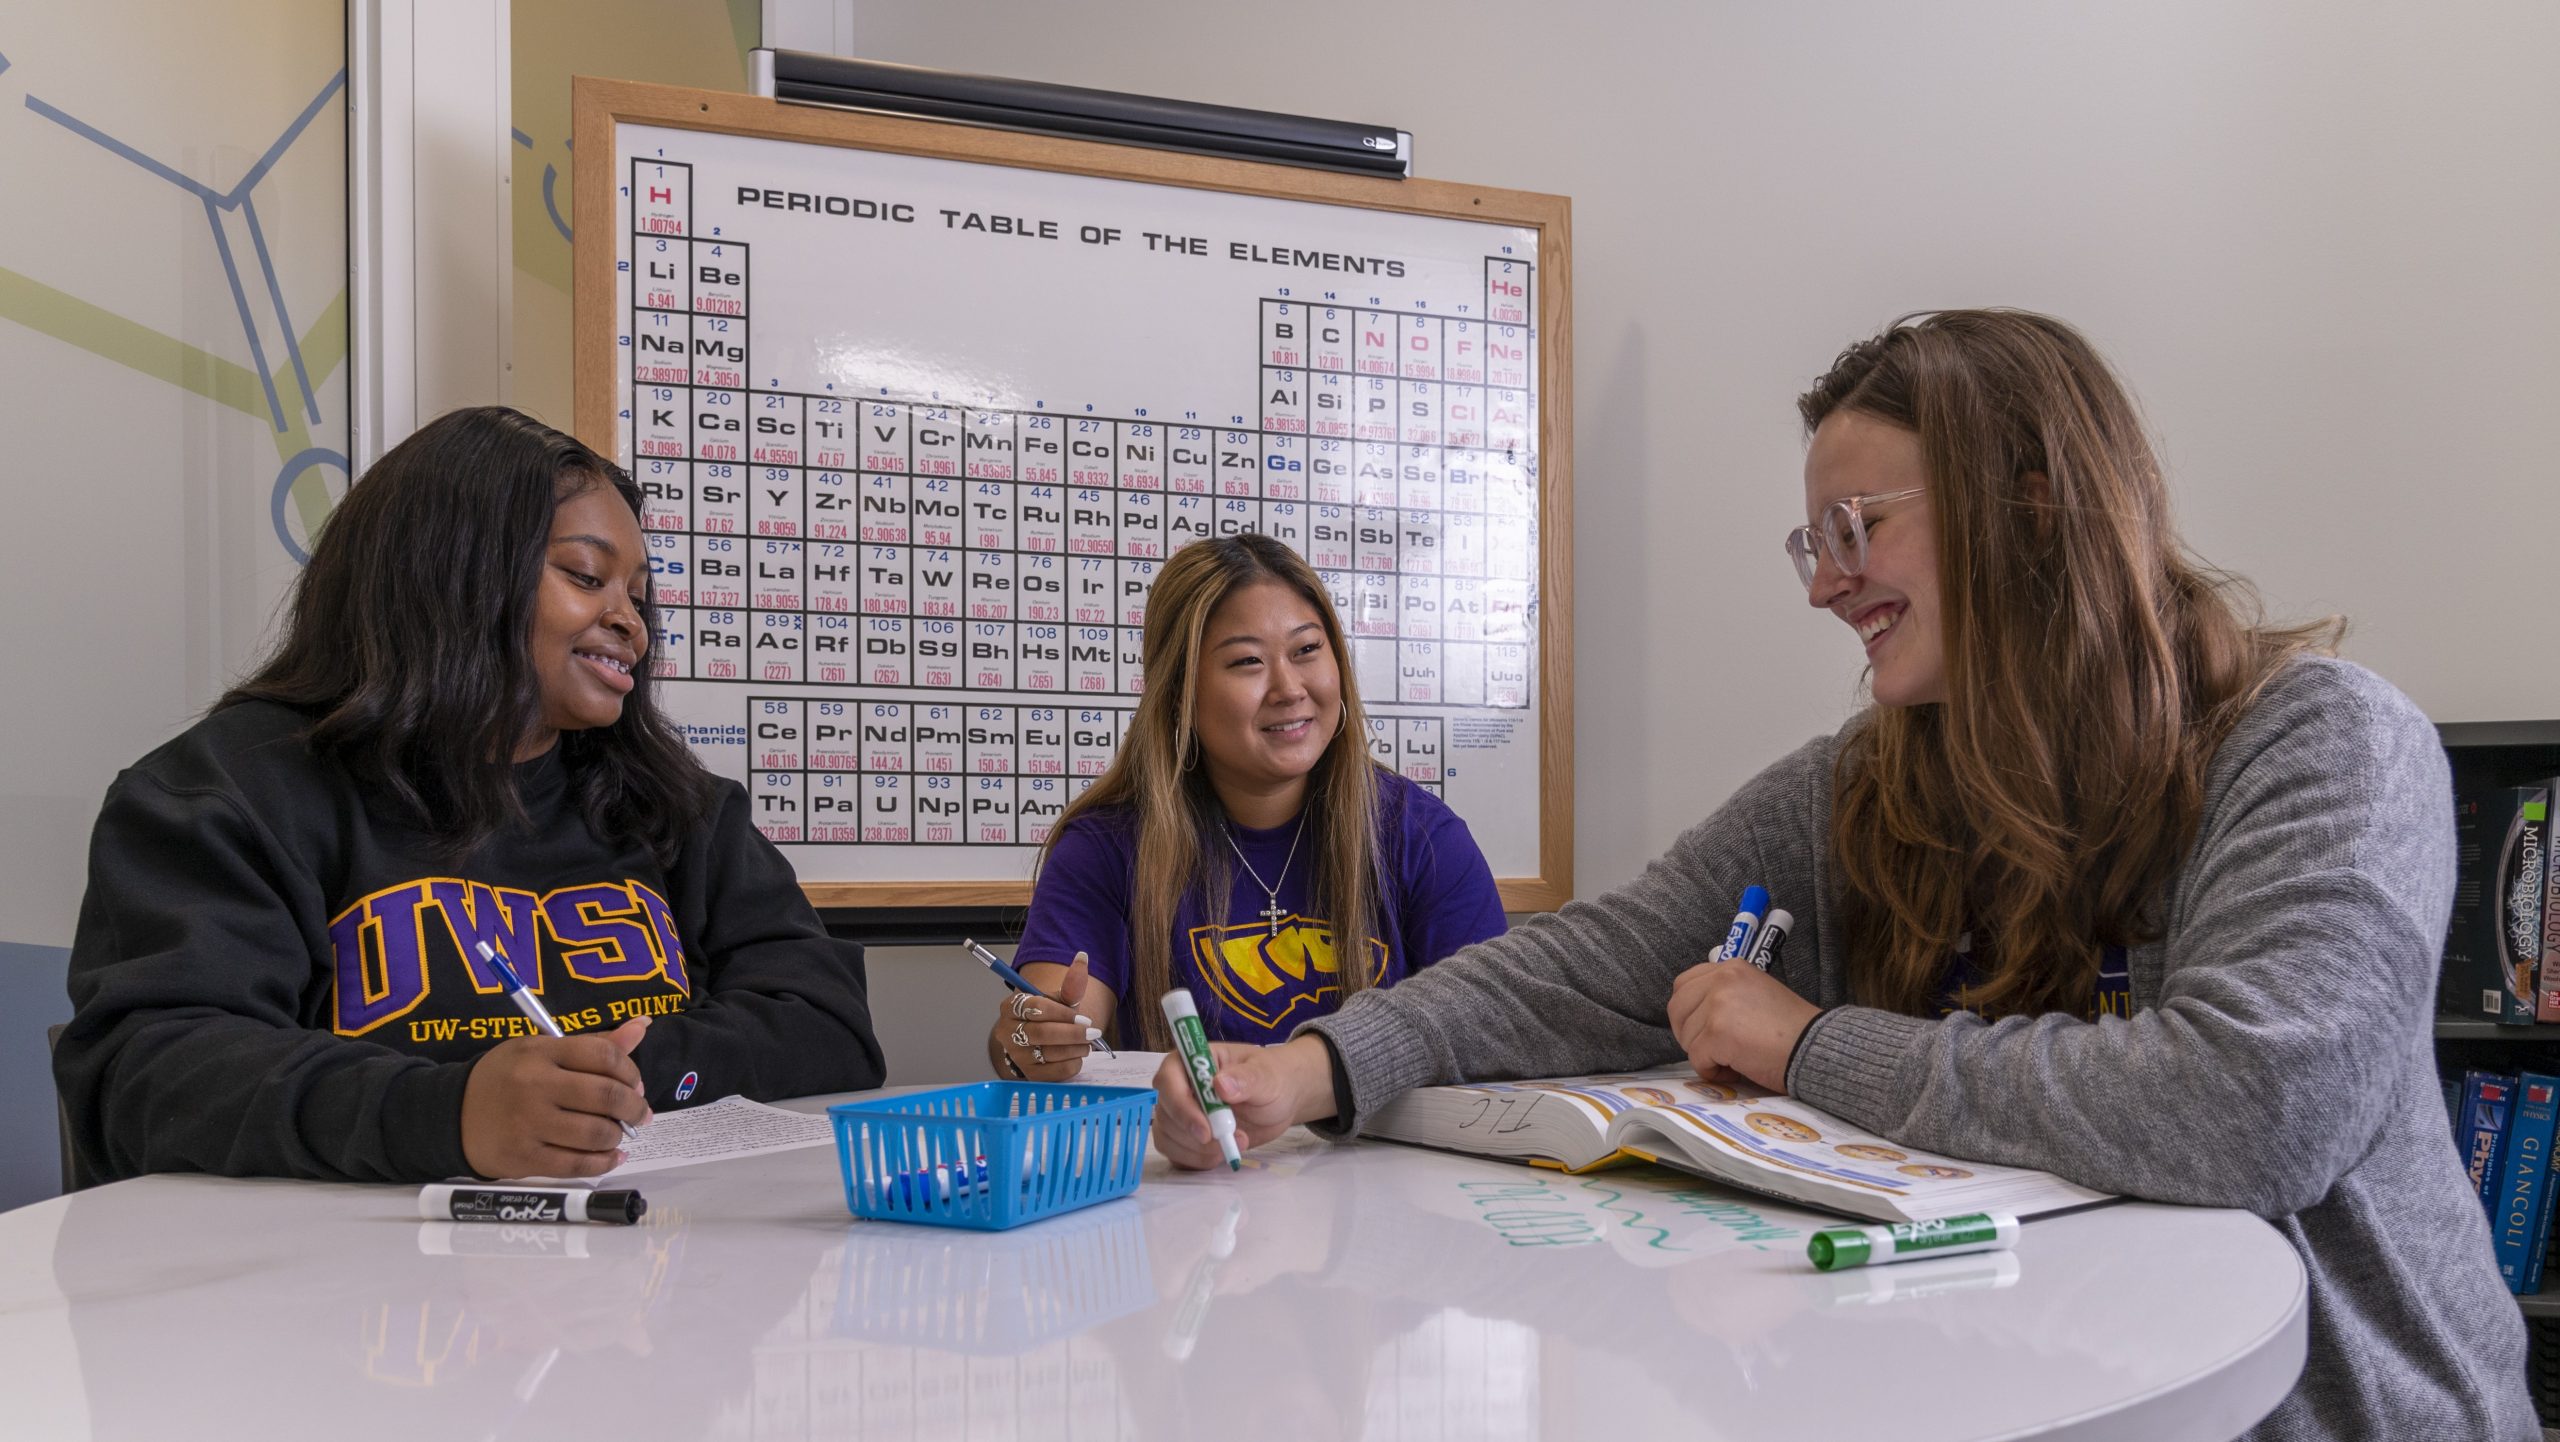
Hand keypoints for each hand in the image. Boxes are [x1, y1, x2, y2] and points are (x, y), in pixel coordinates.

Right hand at [460, 1017, 653, 1178]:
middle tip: (639, 1113)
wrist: (452, 1114)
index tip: (635, 1083)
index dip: (630, 1070)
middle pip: (606, 1095)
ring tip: (619, 1134)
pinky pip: (577, 1164)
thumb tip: (641, 1026)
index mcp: (540, 1052)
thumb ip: (593, 1044)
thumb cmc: (506, 1079)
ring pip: (596, 1133)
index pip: (603, 1054)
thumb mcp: (541, 1050)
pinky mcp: (524, 1157)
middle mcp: (534, 1085)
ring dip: (619, 1136)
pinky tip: (611, 1156)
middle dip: (634, 1107)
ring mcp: (528, 1123)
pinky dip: (603, 1162)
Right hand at [989, 952, 1104, 1080]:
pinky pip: (1054, 1073)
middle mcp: (1007, 1032)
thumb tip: (1083, 958)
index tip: (1084, 1018)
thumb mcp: (1058, 1000)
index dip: (1063, 1014)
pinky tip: (1077, 1055)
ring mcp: (1016, 1055)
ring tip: (1087, 1043)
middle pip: (1041, 1033)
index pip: (1036, 1008)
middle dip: (1072, 1033)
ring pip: (1049, 1053)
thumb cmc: (1048, 1018)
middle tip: (1093, 1032)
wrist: (1038, 1042)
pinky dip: (1072, 1064)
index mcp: (1011, 1007)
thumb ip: (1070, 984)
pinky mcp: (1028, 1075)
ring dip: (1075, 1048)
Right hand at [1153, 1036, 1336, 1169]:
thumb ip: (1245, 1079)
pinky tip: (1223, 1154)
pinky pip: (1176, 1154)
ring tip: (1237, 1144)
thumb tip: (1220, 1084)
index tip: (1206, 1131)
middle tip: (1233, 1138)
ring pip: (1167, 1137)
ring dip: (1199, 1151)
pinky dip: (1197, 1161)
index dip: (1180, 1107)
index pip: (1168, 1080)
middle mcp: (1179, 1087)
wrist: (1281, 1100)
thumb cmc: (1272, 1078)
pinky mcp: (1186, 1137)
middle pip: (1165, 1114)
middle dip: (1195, 1135)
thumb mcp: (1266, 1076)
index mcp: (1192, 1062)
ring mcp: (1180, 1114)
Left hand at [1667, 959, 1820, 1092]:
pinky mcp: (1717, 1032)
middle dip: (1688, 1034)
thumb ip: (1726, 995)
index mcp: (1731, 967)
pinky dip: (1713, 1072)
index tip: (1702, 1029)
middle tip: (1711, 1049)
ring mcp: (1718, 1005)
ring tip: (1734, 1060)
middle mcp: (1722, 979)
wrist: (1815, 1048)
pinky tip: (1736, 1071)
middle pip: (1677, 1009)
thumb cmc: (1791, 1029)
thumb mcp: (1755, 994)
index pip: (1684, 984)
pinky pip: (1697, 1059)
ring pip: (1686, 1037)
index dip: (1687, 1011)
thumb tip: (1694, 1015)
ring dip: (1705, 1055)